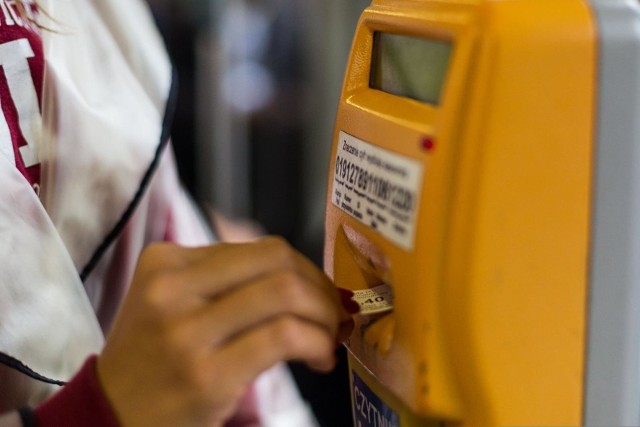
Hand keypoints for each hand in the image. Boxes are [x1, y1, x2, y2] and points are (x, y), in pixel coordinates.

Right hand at [96, 237, 354, 426]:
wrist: (109, 418)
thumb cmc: (152, 361)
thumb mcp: (171, 303)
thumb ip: (223, 280)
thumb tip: (300, 276)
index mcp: (166, 261)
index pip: (260, 249)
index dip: (303, 270)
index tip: (317, 294)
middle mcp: (172, 287)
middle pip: (277, 261)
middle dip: (320, 287)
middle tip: (332, 314)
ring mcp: (186, 330)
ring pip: (285, 292)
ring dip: (324, 314)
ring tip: (328, 339)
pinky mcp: (205, 373)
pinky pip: (283, 336)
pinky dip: (316, 342)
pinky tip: (318, 358)